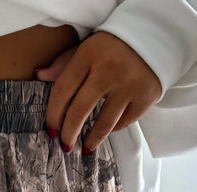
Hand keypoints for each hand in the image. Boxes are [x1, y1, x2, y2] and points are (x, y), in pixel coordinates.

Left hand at [34, 31, 161, 152]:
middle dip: (69, 133)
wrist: (157, 37)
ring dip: (92, 140)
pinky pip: (123, 123)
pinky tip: (108, 130)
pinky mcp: (145, 97)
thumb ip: (64, 63)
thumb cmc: (114, 46)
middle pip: (80, 111)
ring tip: (86, 148)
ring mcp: (128, 85)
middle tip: (65, 145)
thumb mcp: (88, 48)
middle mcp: (108, 70)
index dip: (53, 115)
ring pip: (103, 124)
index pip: (63, 91)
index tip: (51, 131)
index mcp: (89, 55)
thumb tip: (39, 76)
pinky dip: (114, 128)